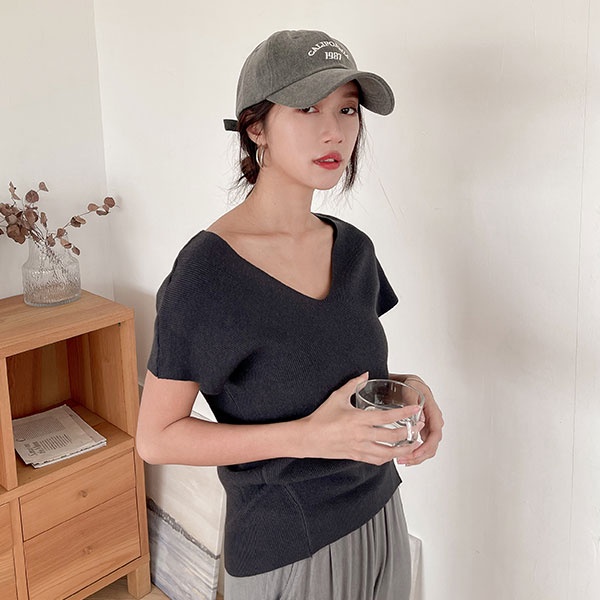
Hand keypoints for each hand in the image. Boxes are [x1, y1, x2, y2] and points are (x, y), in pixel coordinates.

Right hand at [300, 373, 424, 465]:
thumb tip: (365, 374)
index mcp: (358, 418)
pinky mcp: (356, 456)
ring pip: (388, 453)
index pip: (387, 416)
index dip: (404, 413)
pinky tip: (394, 453)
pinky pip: (377, 460)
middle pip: (392, 436)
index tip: (416, 409)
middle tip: (419, 426)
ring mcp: (359, 448)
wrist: (308, 438)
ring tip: (413, 444)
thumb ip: (353, 384)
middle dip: (410, 432)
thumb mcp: (337, 396)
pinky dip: (388, 457)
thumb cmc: (321, 417)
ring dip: (403, 449)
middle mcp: (362, 435)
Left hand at [392, 375, 442, 465]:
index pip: (435, 433)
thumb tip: (420, 418)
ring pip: (428, 448)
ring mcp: (429, 426)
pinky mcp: (423, 430)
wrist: (409, 383)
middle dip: (419, 456)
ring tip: (403, 461)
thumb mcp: (410, 390)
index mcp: (433, 412)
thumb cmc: (410, 385)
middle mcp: (433, 421)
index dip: (427, 446)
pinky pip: (422, 445)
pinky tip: (405, 456)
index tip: (416, 452)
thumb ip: (414, 402)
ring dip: (417, 457)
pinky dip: (415, 453)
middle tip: (405, 460)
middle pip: (432, 445)